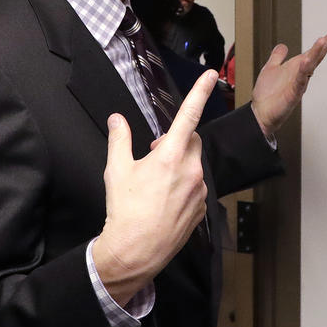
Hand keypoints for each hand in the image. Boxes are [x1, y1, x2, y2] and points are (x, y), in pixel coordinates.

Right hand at [93, 70, 216, 306]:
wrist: (136, 251)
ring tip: (157, 183)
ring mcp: (199, 189)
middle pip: (191, 140)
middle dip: (176, 141)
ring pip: (194, 164)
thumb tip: (116, 119)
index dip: (200, 92)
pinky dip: (185, 185)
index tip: (211, 75)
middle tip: (154, 154)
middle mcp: (190, 170)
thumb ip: (119, 139)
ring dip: (181, 164)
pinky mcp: (202, 207)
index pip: (188, 115)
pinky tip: (165, 200)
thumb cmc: (125, 210)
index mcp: (170, 156)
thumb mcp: (116, 171)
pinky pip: (197, 186)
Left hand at [250, 27, 326, 136]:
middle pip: (317, 56)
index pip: (314, 52)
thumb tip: (283, 46)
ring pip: (311, 66)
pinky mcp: (293, 93)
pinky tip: (307, 61)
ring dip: (317, 53)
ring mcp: (299, 83)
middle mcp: (300, 74)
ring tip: (324, 40)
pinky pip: (300, 80)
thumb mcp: (271, 69)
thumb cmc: (267, 95)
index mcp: (296, 67)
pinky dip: (304, 70)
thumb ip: (278, 57)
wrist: (260, 113)